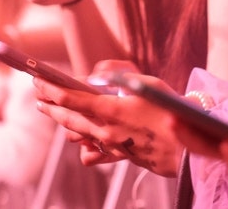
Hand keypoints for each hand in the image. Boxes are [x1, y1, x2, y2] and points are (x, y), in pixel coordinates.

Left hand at [34, 61, 183, 175]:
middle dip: (49, 104)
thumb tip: (96, 71)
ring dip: (63, 122)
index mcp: (112, 110)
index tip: (38, 79)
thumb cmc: (172, 110)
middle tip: (38, 95)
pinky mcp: (118, 156)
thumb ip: (119, 74)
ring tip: (53, 110)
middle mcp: (106, 131)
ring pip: (76, 134)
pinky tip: (82, 138)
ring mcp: (111, 146)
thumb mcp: (148, 83)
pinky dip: (84, 145)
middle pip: (67, 117)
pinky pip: (92, 153)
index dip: (51, 88)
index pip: (71, 97)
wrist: (189, 149)